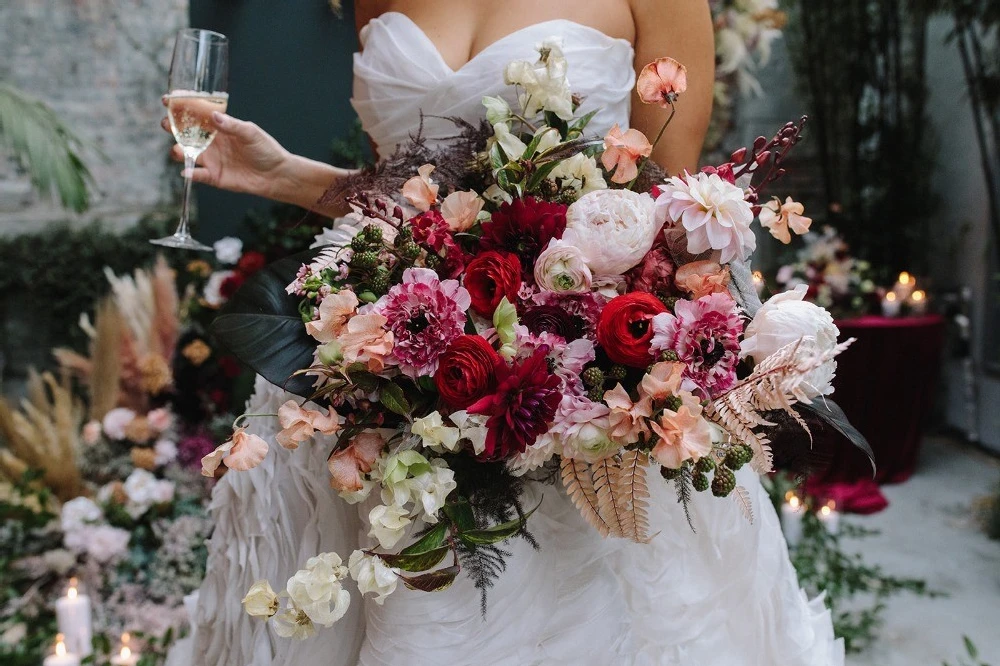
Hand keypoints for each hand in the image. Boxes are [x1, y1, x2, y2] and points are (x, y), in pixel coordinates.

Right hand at [162, 99, 288, 197]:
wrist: (275, 174)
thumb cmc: (265, 150)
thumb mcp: (250, 133)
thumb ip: (232, 125)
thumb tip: (214, 116)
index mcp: (217, 126)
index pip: (194, 114)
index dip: (179, 106)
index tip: (167, 100)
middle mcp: (210, 141)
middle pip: (183, 132)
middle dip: (171, 126)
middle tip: (167, 123)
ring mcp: (209, 159)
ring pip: (185, 153)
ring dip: (178, 150)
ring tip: (179, 149)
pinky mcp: (213, 176)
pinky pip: (197, 175)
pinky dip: (191, 173)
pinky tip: (188, 172)